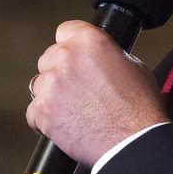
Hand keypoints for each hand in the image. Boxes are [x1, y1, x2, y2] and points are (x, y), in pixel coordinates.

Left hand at [26, 20, 167, 164]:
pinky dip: (45, 119)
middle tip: (78, 89)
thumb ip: (108, 55)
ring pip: (39, 85)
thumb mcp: (134, 66)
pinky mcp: (42, 110)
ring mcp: (51, 84)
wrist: (132, 143)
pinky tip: (65, 123)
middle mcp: (66, 58)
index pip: (65, 30)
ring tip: (74, 110)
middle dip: (60, 72)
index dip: (70, 46)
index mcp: (89, 41)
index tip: (73, 57)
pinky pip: (33, 112)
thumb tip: (100, 58)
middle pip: (48, 58)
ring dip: (52, 95)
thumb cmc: (139, 110)